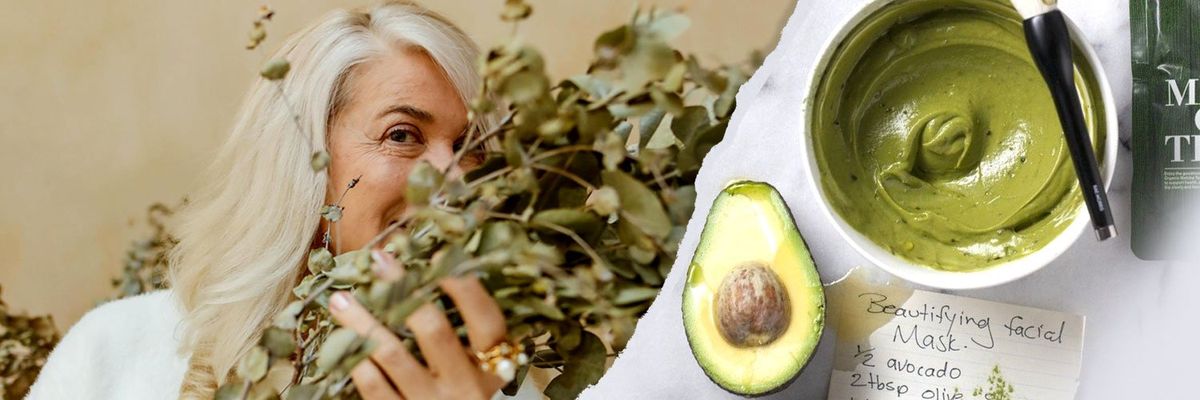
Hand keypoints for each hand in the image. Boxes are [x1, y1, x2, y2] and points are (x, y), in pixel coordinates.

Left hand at [328, 250, 507, 399]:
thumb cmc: (457, 390)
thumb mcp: (474, 365)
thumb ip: (463, 329)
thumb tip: (430, 265)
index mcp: (492, 368)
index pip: (487, 324)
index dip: (467, 290)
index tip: (440, 253)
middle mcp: (466, 388)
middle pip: (435, 332)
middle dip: (403, 289)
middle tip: (378, 259)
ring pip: (393, 355)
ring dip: (362, 321)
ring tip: (340, 298)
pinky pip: (373, 385)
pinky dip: (356, 358)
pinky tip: (342, 339)